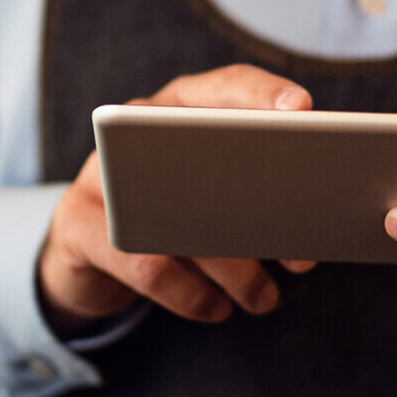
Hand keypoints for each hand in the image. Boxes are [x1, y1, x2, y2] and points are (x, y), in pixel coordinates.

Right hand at [37, 64, 315, 331]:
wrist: (87, 253)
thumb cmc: (167, 215)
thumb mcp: (210, 196)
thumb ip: (253, 190)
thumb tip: (317, 221)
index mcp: (179, 110)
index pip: (225, 88)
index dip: (262, 93)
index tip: (303, 110)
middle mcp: (135, 130)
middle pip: (203, 152)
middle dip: (259, 199)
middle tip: (303, 248)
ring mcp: (99, 175)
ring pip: (179, 219)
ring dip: (234, 268)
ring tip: (266, 298)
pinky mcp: (79, 227)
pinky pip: (146, 265)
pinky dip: (192, 294)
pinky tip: (218, 308)